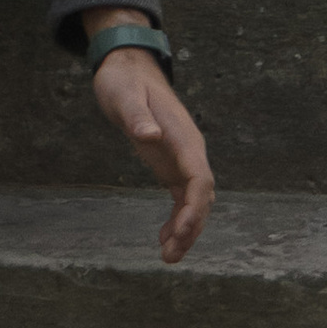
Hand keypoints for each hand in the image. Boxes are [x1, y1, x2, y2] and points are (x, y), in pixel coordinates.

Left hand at [85, 35, 215, 263]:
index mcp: (183, 137)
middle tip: (170, 255)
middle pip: (202, 196)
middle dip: (191, 227)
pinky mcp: (171, 165)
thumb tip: (151, 136)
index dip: (195, 208)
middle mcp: (189, 151)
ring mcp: (182, 159)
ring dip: (186, 229)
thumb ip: (138, 116)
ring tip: (168, 257)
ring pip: (195, 201)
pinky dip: (177, 220)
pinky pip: (182, 198)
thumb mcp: (124, 96)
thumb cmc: (125, 82)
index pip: (199, 178)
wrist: (128, 70)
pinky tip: (163, 238)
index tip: (182, 231)